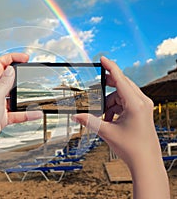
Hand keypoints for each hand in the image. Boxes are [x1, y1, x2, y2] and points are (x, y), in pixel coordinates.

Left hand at [0, 53, 42, 156]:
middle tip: (31, 72)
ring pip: (13, 95)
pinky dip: (26, 113)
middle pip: (8, 77)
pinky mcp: (2, 115)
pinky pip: (17, 111)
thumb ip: (4, 83)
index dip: (13, 58)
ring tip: (35, 94)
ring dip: (24, 96)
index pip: (0, 64)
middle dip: (20, 74)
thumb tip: (11, 69)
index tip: (26, 58)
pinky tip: (35, 113)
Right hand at [72, 56, 168, 197]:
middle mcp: (142, 102)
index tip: (102, 58)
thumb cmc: (132, 148)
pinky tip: (109, 120)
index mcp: (136, 104)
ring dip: (110, 104)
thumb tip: (75, 116)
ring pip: (121, 96)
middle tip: (94, 88)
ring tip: (103, 118)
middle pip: (121, 85)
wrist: (146, 162)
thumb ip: (89, 121)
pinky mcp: (142, 111)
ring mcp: (143, 106)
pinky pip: (125, 103)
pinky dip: (115, 108)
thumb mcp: (107, 132)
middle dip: (106, 89)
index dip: (110, 67)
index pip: (120, 79)